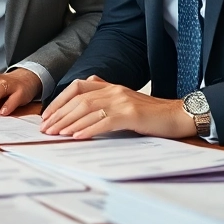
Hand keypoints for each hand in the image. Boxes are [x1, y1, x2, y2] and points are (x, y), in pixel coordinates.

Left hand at [40, 76, 195, 138]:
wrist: (178, 115)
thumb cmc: (150, 114)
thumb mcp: (124, 102)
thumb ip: (105, 102)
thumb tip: (79, 113)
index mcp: (110, 86)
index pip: (77, 88)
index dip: (59, 101)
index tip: (46, 116)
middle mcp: (114, 90)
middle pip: (78, 100)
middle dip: (59, 115)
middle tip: (46, 129)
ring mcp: (122, 101)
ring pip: (88, 109)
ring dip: (69, 123)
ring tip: (56, 134)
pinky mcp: (131, 114)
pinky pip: (104, 121)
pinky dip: (88, 129)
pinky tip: (77, 137)